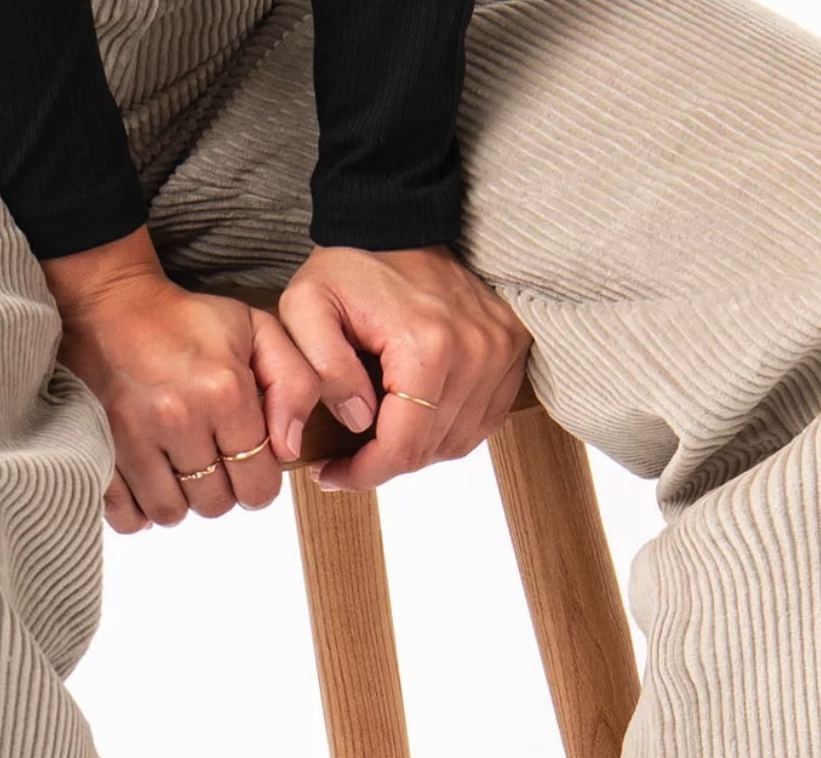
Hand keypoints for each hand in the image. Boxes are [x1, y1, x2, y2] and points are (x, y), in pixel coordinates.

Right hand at [42, 228, 320, 532]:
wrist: (108, 304)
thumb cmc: (187, 322)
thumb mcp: (257, 331)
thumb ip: (295, 385)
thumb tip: (289, 450)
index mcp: (224, 392)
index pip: (258, 485)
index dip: (257, 481)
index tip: (245, 462)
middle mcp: (179, 419)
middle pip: (214, 504)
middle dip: (218, 489)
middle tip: (209, 459)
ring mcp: (131, 437)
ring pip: (170, 514)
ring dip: (178, 500)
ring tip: (176, 468)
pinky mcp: (97, 448)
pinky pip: (124, 515)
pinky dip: (137, 511)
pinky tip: (146, 484)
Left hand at [278, 244, 530, 491]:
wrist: (400, 220)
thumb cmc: (351, 264)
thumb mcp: (307, 306)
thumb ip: (322, 369)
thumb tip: (357, 421)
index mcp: (427, 346)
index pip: (402, 447)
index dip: (363, 475)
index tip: (332, 475)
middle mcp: (475, 352)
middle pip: (431, 451)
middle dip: (384, 463)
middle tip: (347, 456)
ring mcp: (500, 351)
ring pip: (458, 442)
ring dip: (416, 448)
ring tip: (380, 432)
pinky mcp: (513, 349)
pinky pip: (483, 420)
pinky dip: (447, 429)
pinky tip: (416, 414)